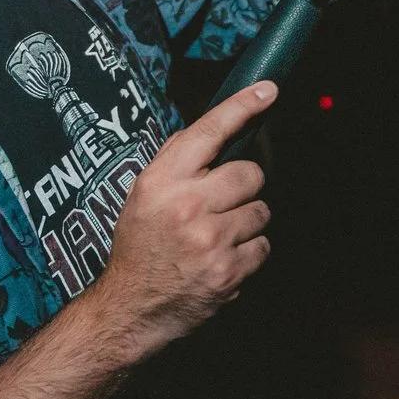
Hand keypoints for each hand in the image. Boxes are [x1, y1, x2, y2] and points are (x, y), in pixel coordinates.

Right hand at [83, 83, 276, 359]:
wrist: (130, 308)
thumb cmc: (139, 247)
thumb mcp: (142, 196)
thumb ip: (175, 163)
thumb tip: (213, 130)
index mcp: (160, 181)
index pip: (208, 131)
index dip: (242, 106)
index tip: (268, 90)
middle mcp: (186, 206)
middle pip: (250, 173)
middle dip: (244, 187)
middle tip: (223, 204)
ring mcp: (209, 240)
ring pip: (261, 211)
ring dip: (246, 223)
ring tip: (217, 238)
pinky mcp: (227, 271)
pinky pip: (262, 246)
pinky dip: (249, 253)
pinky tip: (222, 260)